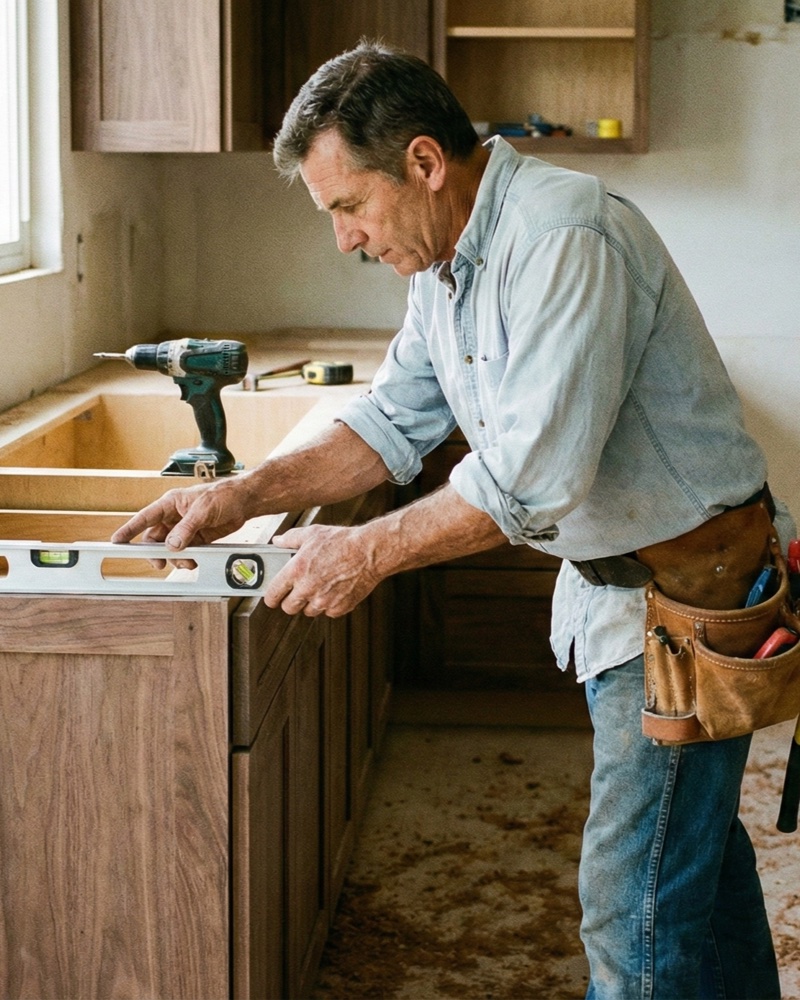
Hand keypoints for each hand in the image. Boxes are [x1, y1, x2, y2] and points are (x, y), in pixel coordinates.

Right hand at [110, 478, 255, 567]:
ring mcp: (185, 528)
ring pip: (170, 548)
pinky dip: (188, 558)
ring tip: (187, 561)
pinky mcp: (197, 537)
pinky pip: (185, 552)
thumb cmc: (223, 495)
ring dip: (175, 558)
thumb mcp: (203, 510)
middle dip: (157, 552)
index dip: (129, 529)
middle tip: (160, 563)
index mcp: (171, 503)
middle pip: (155, 538)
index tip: (116, 540)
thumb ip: (186, 528)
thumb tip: (171, 545)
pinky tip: (195, 559)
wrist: (245, 501)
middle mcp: (175, 516)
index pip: (145, 517)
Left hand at [266, 523, 380, 617]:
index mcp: (296, 571)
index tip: (272, 597)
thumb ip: (290, 538)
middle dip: (290, 601)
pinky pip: (328, 612)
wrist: (369, 552)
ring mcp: (324, 601)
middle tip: (297, 591)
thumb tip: (277, 541)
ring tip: (319, 587)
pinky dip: (329, 604)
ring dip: (310, 603)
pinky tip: (334, 590)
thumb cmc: (342, 541)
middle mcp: (308, 589)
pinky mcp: (339, 607)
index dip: (270, 597)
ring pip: (309, 611)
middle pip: (289, 608)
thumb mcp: (312, 533)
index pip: (273, 594)